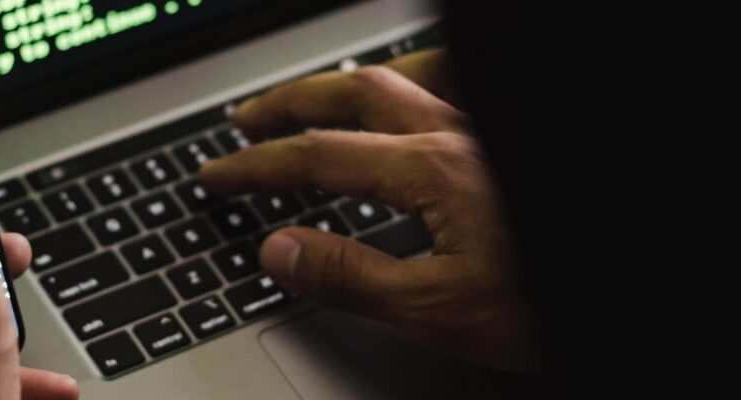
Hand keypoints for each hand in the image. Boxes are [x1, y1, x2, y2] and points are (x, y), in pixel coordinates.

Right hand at [199, 52, 538, 370]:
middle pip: (351, 95)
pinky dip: (412, 81)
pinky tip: (406, 97)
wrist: (627, 286)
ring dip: (344, 84)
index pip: (319, 158)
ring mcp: (483, 129)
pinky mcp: (502, 141)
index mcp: (431, 171)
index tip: (218, 174)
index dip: (258, 166)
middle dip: (288, 106)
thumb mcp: (439, 308)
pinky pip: (451, 84)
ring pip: (401, 76)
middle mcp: (457, 134)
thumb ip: (353, 276)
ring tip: (314, 98)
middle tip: (247, 122)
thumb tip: (279, 251)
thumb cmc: (546, 300)